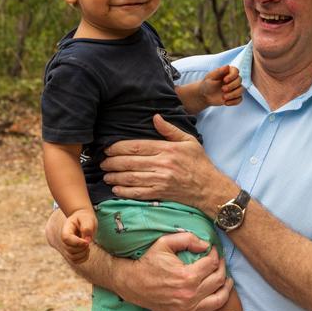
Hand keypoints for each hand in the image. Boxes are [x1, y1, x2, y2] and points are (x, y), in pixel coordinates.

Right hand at [62, 208, 96, 263]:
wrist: (83, 220)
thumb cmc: (85, 218)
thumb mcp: (87, 219)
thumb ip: (87, 228)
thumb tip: (87, 240)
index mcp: (66, 230)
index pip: (66, 239)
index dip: (77, 242)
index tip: (87, 241)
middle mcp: (64, 240)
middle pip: (70, 249)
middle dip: (82, 248)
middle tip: (89, 241)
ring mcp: (67, 247)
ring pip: (72, 257)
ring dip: (83, 254)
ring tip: (88, 246)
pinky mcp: (72, 253)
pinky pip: (76, 261)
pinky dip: (83, 258)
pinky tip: (87, 251)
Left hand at [102, 114, 230, 211]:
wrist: (209, 187)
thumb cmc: (198, 162)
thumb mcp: (188, 141)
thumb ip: (169, 129)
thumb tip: (154, 117)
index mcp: (167, 149)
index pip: (137, 147)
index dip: (119, 148)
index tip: (108, 148)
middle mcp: (162, 164)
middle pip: (130, 162)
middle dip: (112, 162)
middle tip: (102, 162)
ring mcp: (161, 180)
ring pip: (131, 178)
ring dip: (115, 177)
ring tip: (105, 175)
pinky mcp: (160, 193)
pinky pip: (138, 193)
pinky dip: (124, 192)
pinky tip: (116, 189)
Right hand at [114, 231, 234, 310]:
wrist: (131, 283)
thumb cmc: (148, 262)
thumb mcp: (165, 243)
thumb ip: (188, 239)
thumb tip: (206, 245)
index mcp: (187, 277)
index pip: (212, 263)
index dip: (215, 254)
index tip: (212, 250)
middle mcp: (190, 295)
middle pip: (218, 279)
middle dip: (221, 267)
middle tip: (219, 260)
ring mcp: (187, 308)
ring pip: (218, 298)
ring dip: (226, 287)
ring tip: (226, 279)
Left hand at [201, 65, 243, 106]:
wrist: (205, 95)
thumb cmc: (207, 84)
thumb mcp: (210, 77)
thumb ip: (219, 71)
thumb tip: (227, 66)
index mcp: (228, 72)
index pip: (236, 71)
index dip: (232, 76)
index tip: (225, 80)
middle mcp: (233, 80)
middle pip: (239, 80)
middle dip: (232, 86)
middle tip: (223, 89)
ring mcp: (235, 88)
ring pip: (241, 90)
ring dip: (233, 94)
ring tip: (224, 97)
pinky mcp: (235, 97)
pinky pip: (239, 99)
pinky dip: (234, 101)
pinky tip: (225, 103)